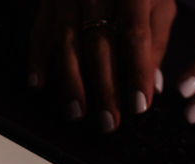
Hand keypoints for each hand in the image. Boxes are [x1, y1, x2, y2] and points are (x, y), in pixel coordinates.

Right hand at [28, 0, 176, 131]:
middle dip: (105, 88)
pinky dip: (37, 61)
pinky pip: (39, 33)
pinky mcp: (48, 1)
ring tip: (78, 112)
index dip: (138, 72)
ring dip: (71, 83)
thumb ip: (156, 39)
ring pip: (67, 43)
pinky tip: (38, 85)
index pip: (135, 35)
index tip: (140, 105)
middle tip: (109, 121)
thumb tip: (153, 83)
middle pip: (99, 45)